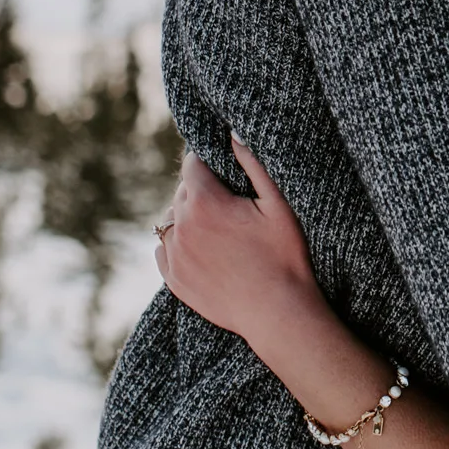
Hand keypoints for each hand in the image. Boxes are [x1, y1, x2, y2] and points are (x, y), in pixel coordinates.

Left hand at [155, 140, 321, 348]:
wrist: (278, 313)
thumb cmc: (285, 256)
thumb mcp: (278, 204)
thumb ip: (253, 164)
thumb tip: (232, 135)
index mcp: (205, 202)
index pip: (192, 164)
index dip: (208, 162)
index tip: (224, 171)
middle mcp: (181, 226)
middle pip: (182, 192)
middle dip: (202, 190)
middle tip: (230, 204)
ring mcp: (174, 255)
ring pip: (170, 221)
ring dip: (188, 218)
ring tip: (217, 228)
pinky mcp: (174, 280)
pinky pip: (163, 250)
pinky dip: (177, 245)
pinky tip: (202, 250)